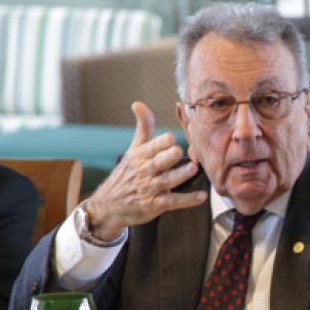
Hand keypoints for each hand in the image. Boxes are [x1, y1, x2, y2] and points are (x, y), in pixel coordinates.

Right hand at [85, 101, 205, 240]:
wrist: (109, 205)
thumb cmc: (127, 173)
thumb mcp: (133, 149)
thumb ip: (143, 128)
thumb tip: (138, 103)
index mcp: (139, 156)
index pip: (150, 148)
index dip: (160, 143)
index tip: (171, 137)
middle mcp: (144, 172)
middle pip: (157, 163)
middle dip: (167, 157)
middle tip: (179, 151)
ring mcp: (149, 189)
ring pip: (166, 182)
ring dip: (180, 175)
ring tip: (193, 169)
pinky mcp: (155, 205)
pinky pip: (172, 202)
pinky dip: (187, 200)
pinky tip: (201, 197)